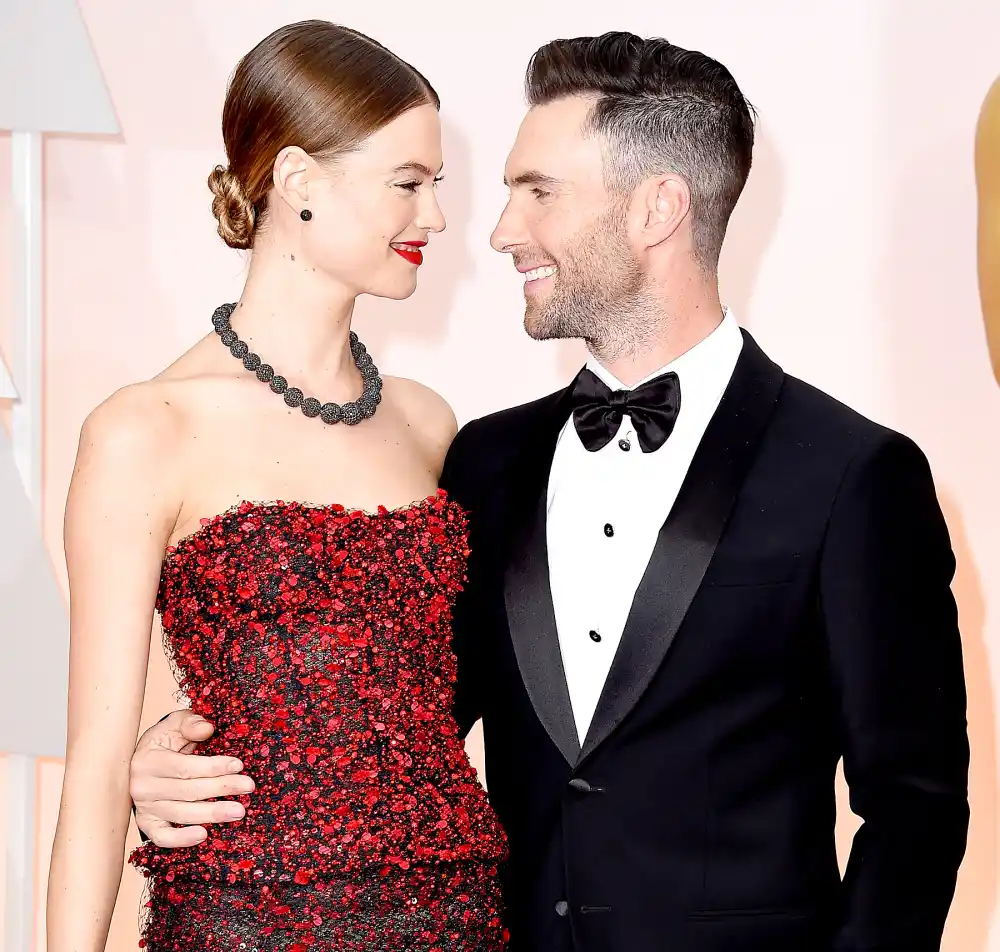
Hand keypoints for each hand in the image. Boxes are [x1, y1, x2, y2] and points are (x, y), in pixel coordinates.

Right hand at [129, 710, 254, 847]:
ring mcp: (144, 807)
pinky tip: (204, 835)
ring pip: (180, 814)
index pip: (184, 767)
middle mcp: (143, 786)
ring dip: (211, 814)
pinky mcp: (147, 824)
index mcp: (148, 760)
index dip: (212, 767)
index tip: (238, 765)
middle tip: (248, 786)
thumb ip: (190, 723)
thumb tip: (207, 729)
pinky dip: (181, 839)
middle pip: (187, 791)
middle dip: (221, 788)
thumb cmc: (166, 741)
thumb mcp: (174, 724)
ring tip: (238, 811)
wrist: (144, 761)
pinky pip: (162, 837)